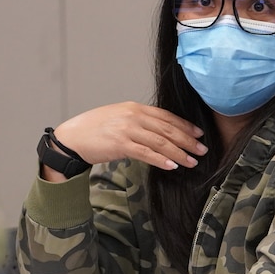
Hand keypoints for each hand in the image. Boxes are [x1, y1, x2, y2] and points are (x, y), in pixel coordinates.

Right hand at [47, 103, 205, 177]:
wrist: (72, 138)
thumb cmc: (94, 129)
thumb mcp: (119, 118)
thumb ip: (138, 121)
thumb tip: (159, 132)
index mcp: (134, 107)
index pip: (166, 116)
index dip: (185, 125)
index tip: (199, 135)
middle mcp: (133, 116)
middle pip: (167, 129)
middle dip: (188, 140)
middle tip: (202, 150)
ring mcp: (127, 129)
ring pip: (161, 142)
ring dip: (179, 153)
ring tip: (192, 162)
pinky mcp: (120, 144)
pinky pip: (147, 153)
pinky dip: (162, 160)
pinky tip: (172, 166)